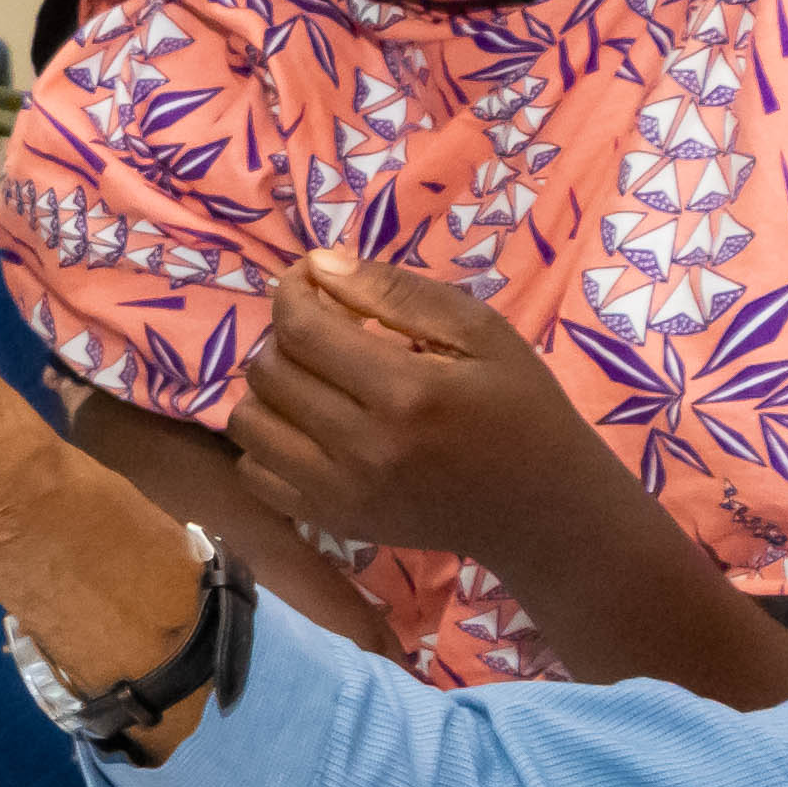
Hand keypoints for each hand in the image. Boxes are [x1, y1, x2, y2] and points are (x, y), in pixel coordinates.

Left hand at [223, 261, 635, 565]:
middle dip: (285, 335)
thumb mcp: (481, 331)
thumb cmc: (519, 408)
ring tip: (312, 378)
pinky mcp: (331, 522)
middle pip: (270, 372)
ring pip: (249, 423)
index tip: (310, 279)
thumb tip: (318, 264)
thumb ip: (398, 293)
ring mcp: (340, 494)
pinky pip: (254, 474)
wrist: (538, 508)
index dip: (292, 291)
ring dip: (269, 388)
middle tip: (324, 329)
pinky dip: (266, 441)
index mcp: (406, 393)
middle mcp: (362, 447)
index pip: (303, 330)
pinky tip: (305, 425)